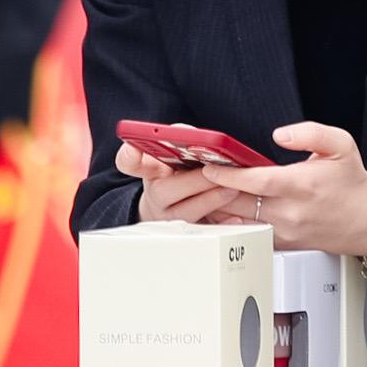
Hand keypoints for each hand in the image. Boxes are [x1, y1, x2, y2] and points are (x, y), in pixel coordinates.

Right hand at [118, 129, 254, 225]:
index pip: (129, 162)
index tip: (134, 149)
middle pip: (165, 190)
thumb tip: (191, 133)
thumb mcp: (173, 156)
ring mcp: (169, 218)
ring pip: (186, 213)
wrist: (173, 208)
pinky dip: (222, 223)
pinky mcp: (189, 233)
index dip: (129, 156)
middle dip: (194, 180)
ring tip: (232, 188)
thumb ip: (181, 139)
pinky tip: (237, 215)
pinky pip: (205, 231)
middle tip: (216, 170)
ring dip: (211, 200)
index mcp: (149, 171)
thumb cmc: (178, 175)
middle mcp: (156, 195)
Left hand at [209, 121, 366, 259]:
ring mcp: (286, 232)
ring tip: (201, 192)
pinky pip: (250, 235)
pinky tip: (221, 210)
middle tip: (196, 175)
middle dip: (215, 189)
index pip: (257, 181)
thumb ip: (311, 133)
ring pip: (241, 222)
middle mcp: (291, 212)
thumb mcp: (341, 145)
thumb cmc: (353, 182)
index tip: (210, 165)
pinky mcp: (284, 245)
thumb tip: (280, 134)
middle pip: (241, 203)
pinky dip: (232, 224)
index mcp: (302, 186)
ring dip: (218, 209)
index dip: (229, 174)